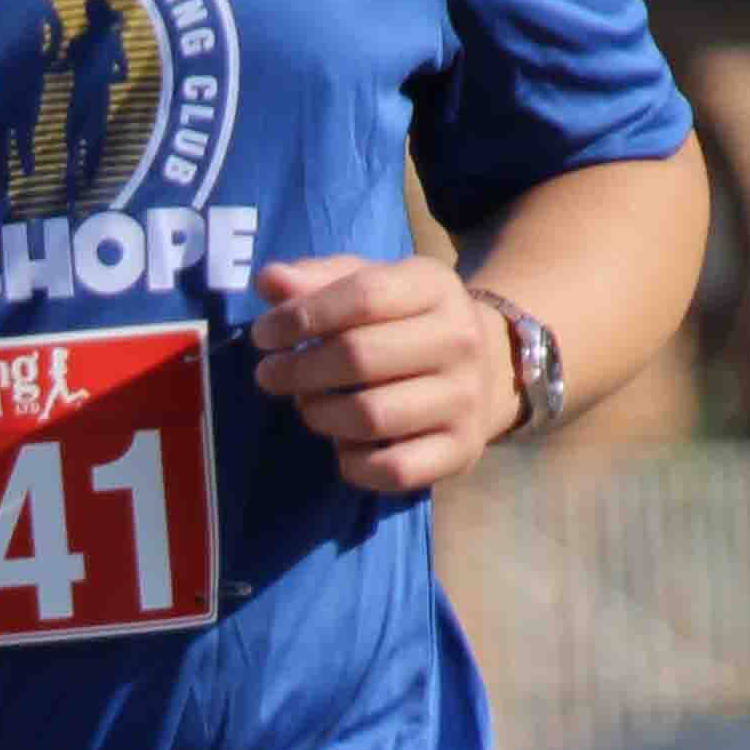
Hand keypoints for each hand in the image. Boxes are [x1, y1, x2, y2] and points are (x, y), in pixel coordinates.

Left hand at [248, 255, 521, 497]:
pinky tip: (342, 444)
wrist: (486, 367)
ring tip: (306, 404)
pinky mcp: (462, 450)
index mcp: (435, 287)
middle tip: (270, 374)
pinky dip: (353, 463)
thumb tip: (269, 282)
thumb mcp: (369, 283)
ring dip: (319, 414)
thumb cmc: (405, 320)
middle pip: (360, 357)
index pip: (362, 297)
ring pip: (370, 417)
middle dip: (299, 369)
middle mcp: (460, 340)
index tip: (263, 335)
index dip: (301, 316)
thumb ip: (316, 279)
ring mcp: (465, 399)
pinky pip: (393, 470)